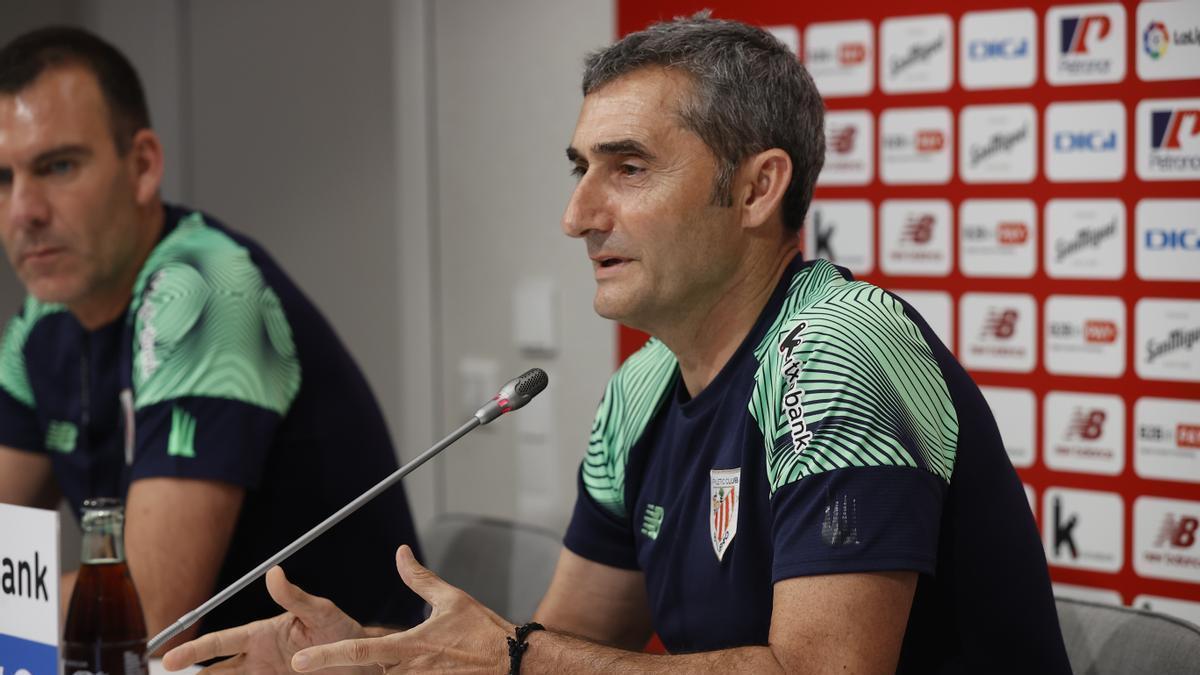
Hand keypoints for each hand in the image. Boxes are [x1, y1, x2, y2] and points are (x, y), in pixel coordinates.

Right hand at [161, 566, 370, 673]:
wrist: (363, 660)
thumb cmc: (342, 630)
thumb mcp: (321, 612)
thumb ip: (295, 597)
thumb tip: (274, 572)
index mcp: (263, 635)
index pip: (221, 643)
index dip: (194, 651)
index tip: (170, 660)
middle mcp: (258, 658)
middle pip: (215, 671)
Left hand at [290, 545, 510, 673]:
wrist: (513, 660)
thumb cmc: (483, 631)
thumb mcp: (450, 598)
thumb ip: (419, 578)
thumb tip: (400, 554)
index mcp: (408, 646)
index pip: (358, 651)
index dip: (325, 657)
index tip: (299, 661)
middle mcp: (409, 671)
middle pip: (366, 674)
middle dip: (348, 671)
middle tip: (327, 665)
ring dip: (383, 672)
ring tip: (413, 655)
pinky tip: (414, 667)